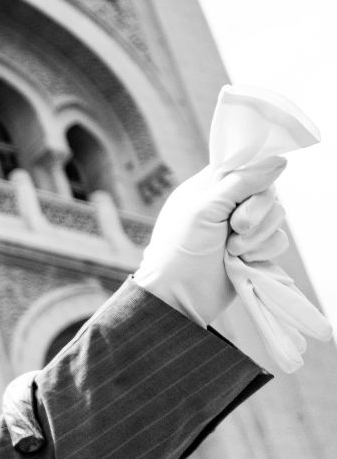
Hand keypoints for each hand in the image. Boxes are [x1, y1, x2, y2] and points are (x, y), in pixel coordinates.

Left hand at [136, 157, 289, 324]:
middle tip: (235, 227)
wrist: (179, 297)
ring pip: (277, 215)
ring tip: (232, 250)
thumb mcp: (204, 210)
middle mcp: (227, 204)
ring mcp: (241, 228)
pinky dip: (264, 250)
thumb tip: (279, 161)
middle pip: (267, 189)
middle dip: (256, 211)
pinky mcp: (254, 250)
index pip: (244, 166)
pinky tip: (242, 261)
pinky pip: (279, 239)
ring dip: (258, 235)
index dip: (253, 176)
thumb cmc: (180, 252)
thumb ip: (241, 182)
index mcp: (208, 188)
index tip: (248, 191)